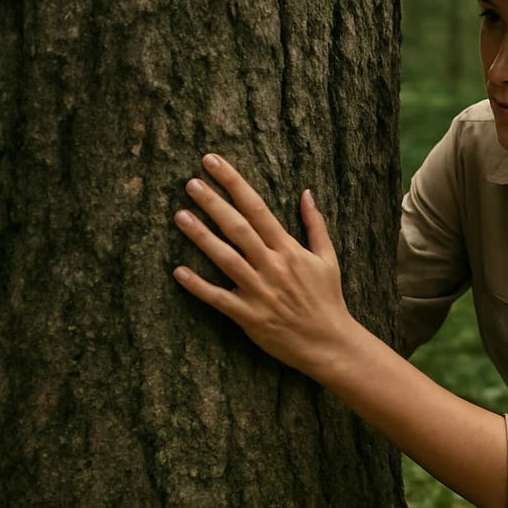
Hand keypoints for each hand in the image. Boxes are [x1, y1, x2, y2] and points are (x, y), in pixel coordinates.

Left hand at [172, 154, 358, 375]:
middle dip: (214, 203)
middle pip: (238, 228)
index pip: (258, 209)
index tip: (215, 164)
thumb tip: (306, 193)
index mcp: (290, 250)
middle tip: (191, 182)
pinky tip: (178, 271)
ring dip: (201, 237)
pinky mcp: (248, 316)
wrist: (329, 342)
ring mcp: (259, 291)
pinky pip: (218, 298)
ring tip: (180, 216)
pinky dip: (198, 285)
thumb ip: (315, 225)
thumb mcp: (328, 258)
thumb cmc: (328, 299)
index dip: (235, 184)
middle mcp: (273, 266)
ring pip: (225, 258)